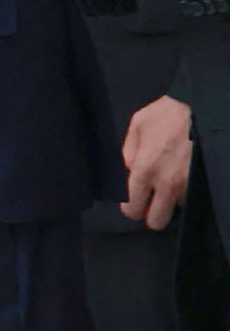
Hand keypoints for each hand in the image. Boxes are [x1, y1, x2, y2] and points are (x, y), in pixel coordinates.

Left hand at [121, 95, 193, 229]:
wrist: (202, 108)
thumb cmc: (167, 114)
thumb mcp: (138, 126)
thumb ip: (128, 152)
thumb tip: (126, 171)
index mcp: (145, 169)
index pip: (132, 208)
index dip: (131, 208)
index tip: (134, 202)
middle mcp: (168, 183)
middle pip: (157, 222)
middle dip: (151, 214)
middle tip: (151, 201)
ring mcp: (190, 185)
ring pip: (177, 210)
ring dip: (172, 201)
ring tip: (170, 181)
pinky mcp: (204, 182)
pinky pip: (193, 198)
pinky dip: (186, 193)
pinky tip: (183, 177)